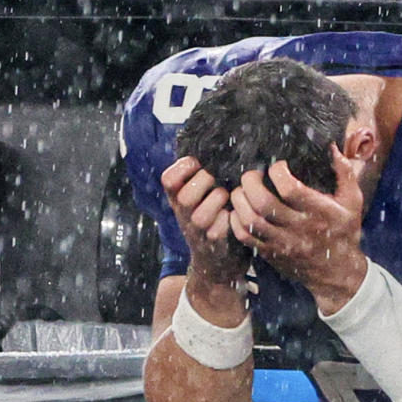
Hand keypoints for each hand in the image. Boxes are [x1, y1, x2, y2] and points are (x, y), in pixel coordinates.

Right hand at [162, 156, 250, 291]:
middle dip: (206, 182)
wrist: (217, 261)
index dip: (184, 167)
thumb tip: (212, 140)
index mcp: (177, 198)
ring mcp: (197, 232)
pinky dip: (230, 218)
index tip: (199, 164)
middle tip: (217, 182)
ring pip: (202, 213)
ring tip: (227, 199)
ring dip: (219, 200)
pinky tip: (233, 215)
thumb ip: (198, 173)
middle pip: (186, 196)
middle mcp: (183, 215)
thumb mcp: (198, 196)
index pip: (168, 179)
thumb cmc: (213, 218)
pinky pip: (221, 227)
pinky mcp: (213, 244)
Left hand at [229, 147, 368, 313]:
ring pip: (250, 220)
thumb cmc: (344, 232)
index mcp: (318, 212)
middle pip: (263, 204)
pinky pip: (245, 238)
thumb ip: (344, 172)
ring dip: (239, 201)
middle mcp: (298, 228)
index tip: (278, 166)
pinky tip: (238, 210)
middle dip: (250, 183)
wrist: (337, 273)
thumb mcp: (352, 201)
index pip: (290, 189)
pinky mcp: (270, 254)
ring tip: (241, 190)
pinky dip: (235, 222)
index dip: (277, 172)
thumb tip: (331, 146)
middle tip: (251, 174)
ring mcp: (282, 243)